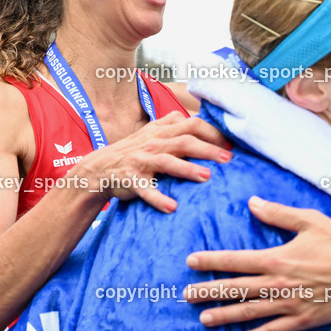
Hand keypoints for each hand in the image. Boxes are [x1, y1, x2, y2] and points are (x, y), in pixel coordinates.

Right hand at [70, 111, 231, 212]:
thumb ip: (176, 127)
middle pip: (185, 140)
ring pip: (167, 161)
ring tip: (206, 177)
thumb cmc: (134, 151)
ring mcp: (141, 160)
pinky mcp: (131, 179)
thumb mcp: (153, 133)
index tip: (231, 143)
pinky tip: (172, 207)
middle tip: (229, 159)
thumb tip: (205, 122)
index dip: (212, 132)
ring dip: (187, 169)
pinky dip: (158, 198)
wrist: (99, 168)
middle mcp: (153, 142)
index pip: (191, 123)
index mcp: (161, 130)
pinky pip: (146, 189)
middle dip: (208, 148)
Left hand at [184, 196, 330, 330]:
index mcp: (277, 257)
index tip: (191, 262)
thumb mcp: (309, 220)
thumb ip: (277, 213)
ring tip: (204, 319)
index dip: (211, 261)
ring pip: (250, 312)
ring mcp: (290, 304)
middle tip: (186, 296)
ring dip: (225, 316)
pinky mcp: (304, 319)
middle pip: (236, 289)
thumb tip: (252, 202)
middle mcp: (279, 283)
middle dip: (209, 292)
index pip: (236, 260)